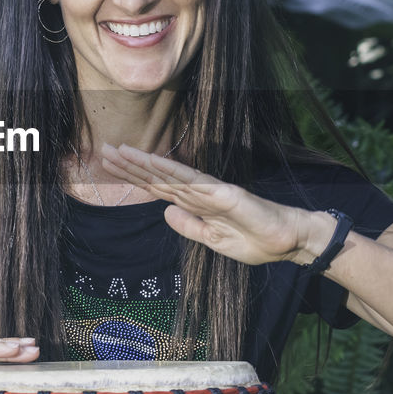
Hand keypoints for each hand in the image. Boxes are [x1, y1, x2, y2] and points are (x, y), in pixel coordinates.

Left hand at [100, 143, 319, 265]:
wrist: (288, 242)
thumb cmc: (256, 241)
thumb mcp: (214, 241)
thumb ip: (190, 227)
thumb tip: (165, 212)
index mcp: (197, 205)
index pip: (158, 188)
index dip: (135, 177)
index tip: (111, 167)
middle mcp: (200, 193)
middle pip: (158, 177)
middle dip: (131, 166)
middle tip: (104, 151)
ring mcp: (211, 191)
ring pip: (170, 175)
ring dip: (144, 163)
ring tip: (120, 151)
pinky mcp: (225, 194)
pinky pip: (193, 182)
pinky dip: (172, 171)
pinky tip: (154, 162)